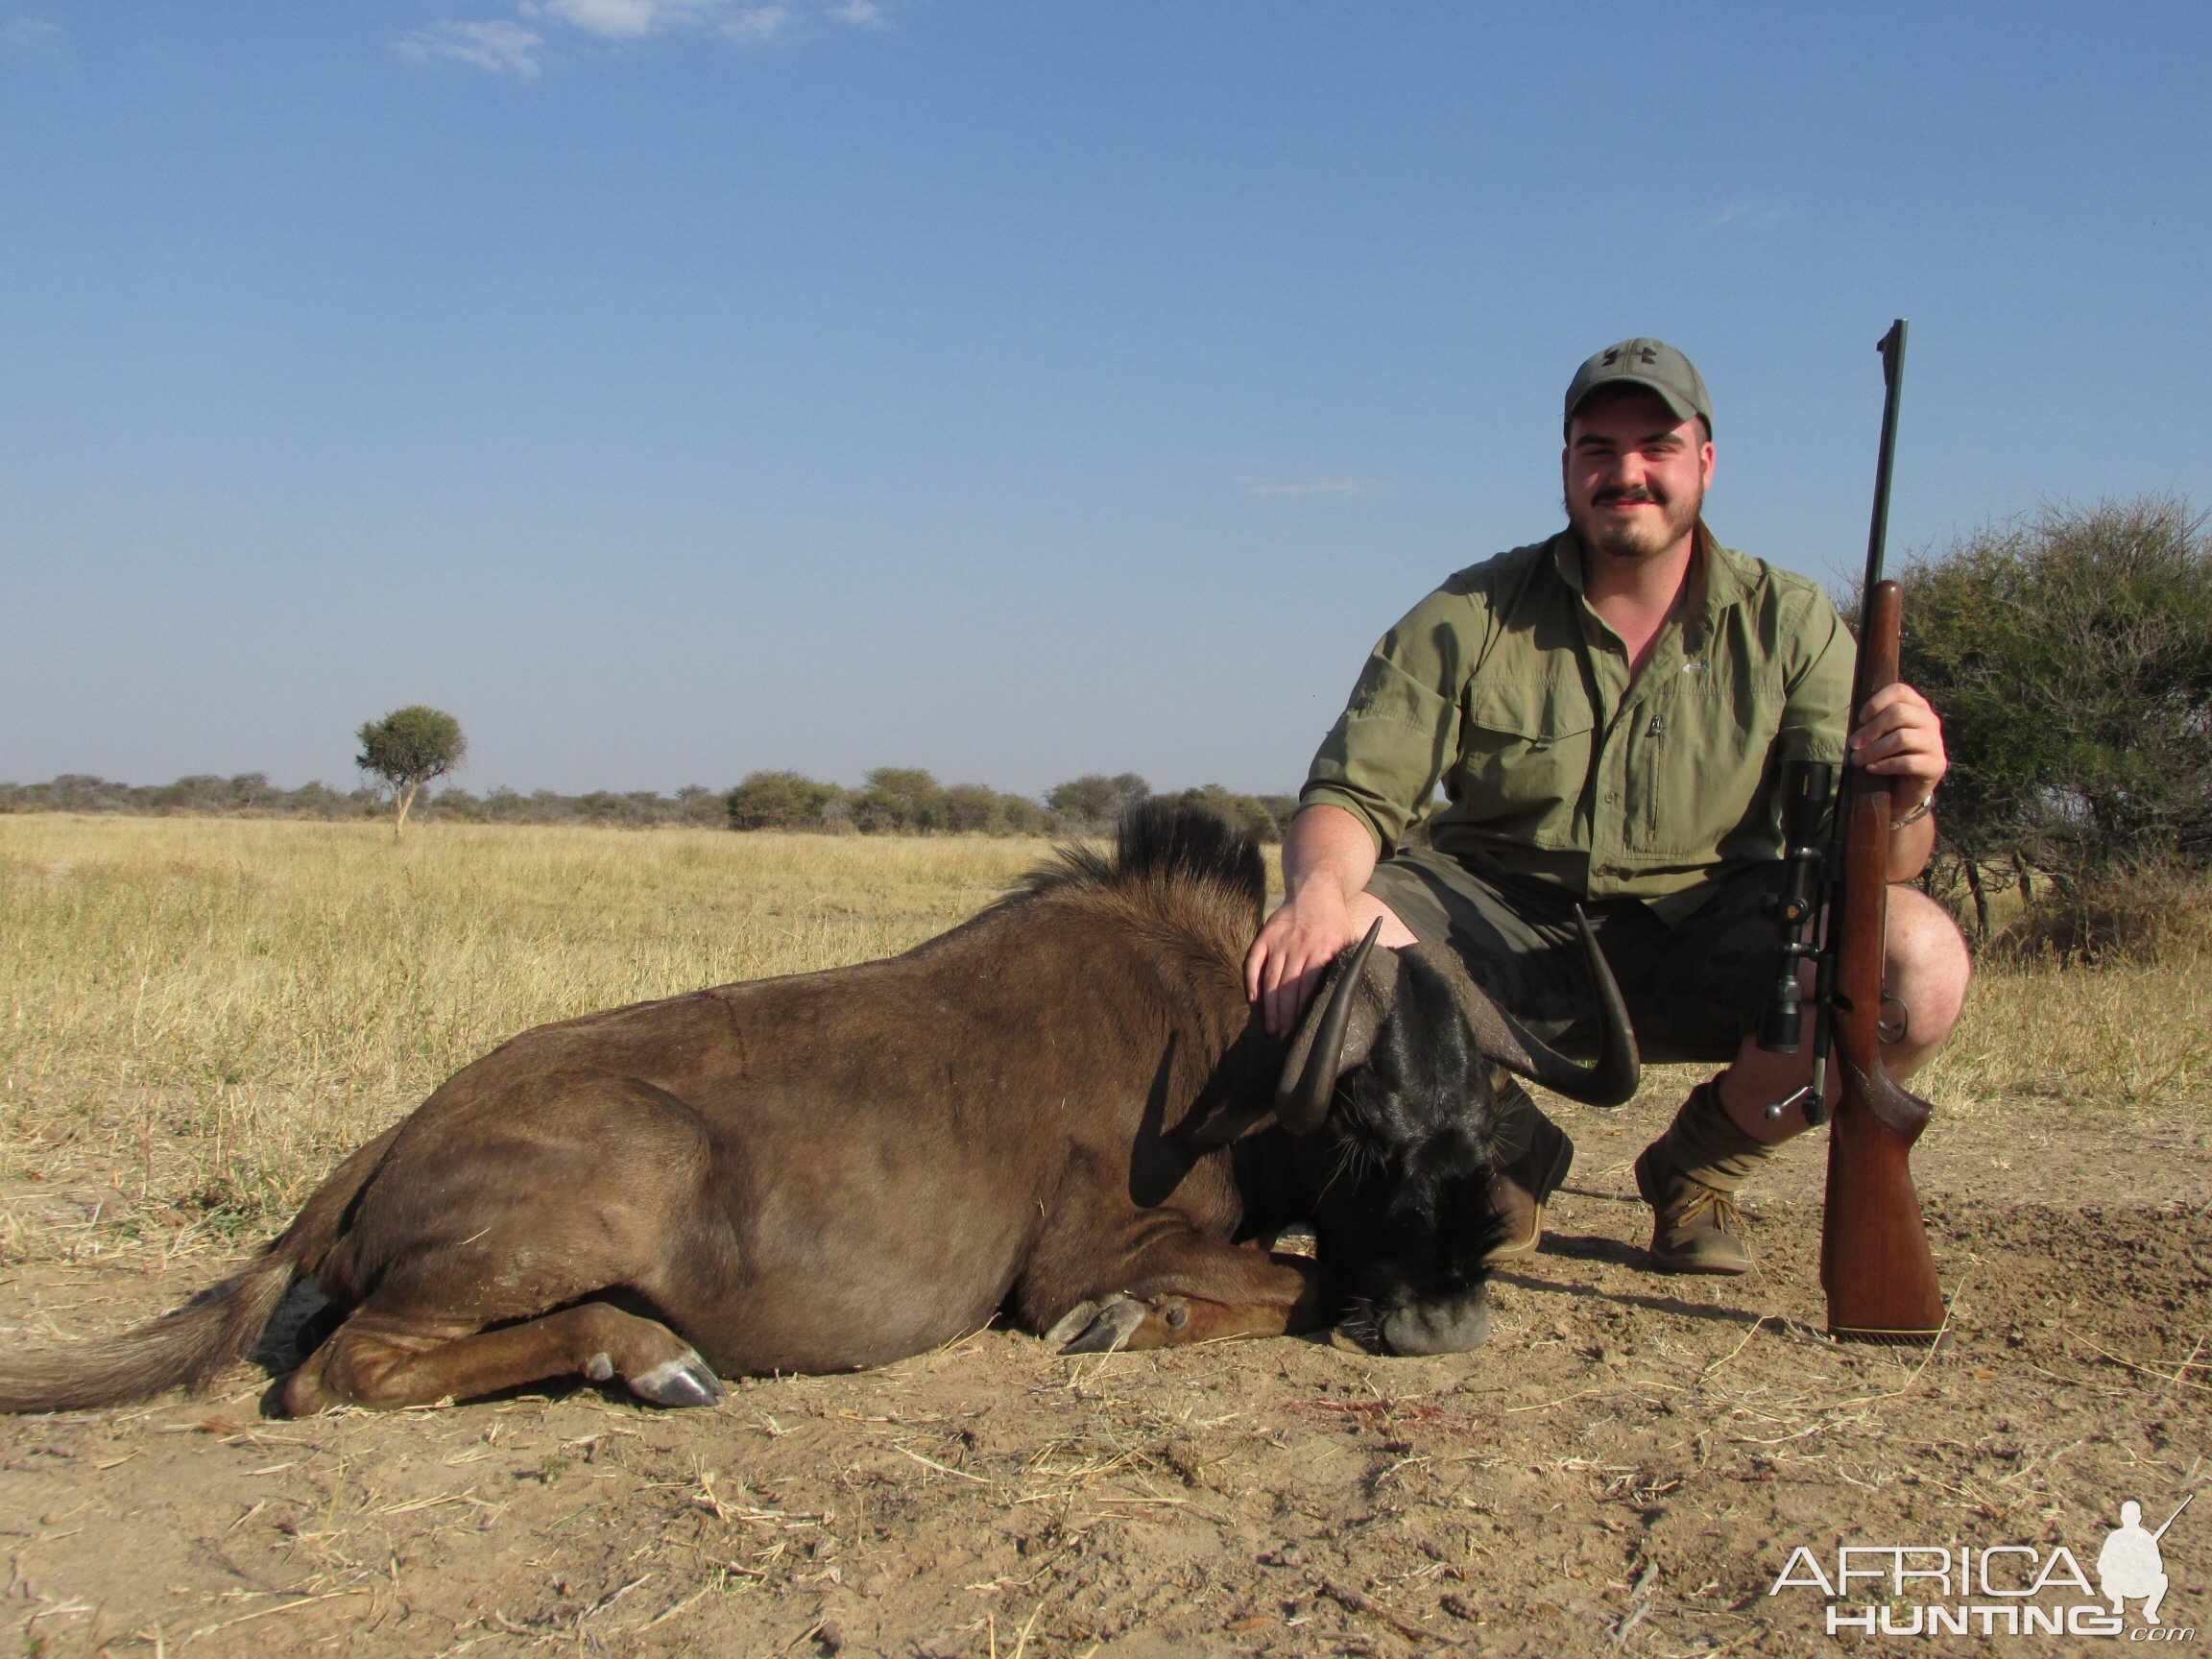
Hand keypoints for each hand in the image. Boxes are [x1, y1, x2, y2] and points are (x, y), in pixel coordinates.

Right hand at [1245, 888, 1362, 1038]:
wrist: (1315, 891)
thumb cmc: (1335, 922)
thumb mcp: (1348, 941)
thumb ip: (1345, 965)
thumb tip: (1347, 995)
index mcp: (1322, 950)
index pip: (1307, 986)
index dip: (1302, 1010)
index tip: (1300, 1030)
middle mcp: (1298, 946)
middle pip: (1287, 987)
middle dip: (1285, 1015)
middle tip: (1283, 1036)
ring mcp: (1279, 941)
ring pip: (1271, 978)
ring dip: (1270, 1005)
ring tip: (1271, 1027)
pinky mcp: (1266, 935)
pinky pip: (1254, 960)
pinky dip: (1252, 980)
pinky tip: (1253, 999)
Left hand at [1849, 681, 1947, 810]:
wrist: (1904, 791)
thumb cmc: (1889, 757)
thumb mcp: (1881, 735)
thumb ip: (1874, 722)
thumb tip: (1856, 721)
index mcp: (1918, 708)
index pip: (1900, 691)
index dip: (1877, 702)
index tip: (1860, 719)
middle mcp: (1930, 721)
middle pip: (1899, 713)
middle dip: (1871, 729)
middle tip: (1853, 744)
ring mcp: (1935, 743)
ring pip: (1902, 738)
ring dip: (1874, 749)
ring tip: (1857, 759)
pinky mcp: (1936, 765)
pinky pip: (1907, 762)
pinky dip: (1884, 765)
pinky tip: (1871, 769)